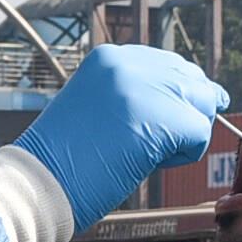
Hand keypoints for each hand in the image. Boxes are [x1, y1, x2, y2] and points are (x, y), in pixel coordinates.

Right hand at [8, 46, 229, 225]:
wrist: (40, 184)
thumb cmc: (64, 160)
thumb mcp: (97, 108)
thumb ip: (135, 95)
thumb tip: (188, 100)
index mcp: (109, 57)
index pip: (166, 64)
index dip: (172, 95)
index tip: (158, 121)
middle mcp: (130, 64)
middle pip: (190, 80)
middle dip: (185, 113)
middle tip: (158, 143)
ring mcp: (149, 89)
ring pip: (201, 105)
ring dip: (184, 134)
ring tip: (145, 153)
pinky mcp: (167, 119)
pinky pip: (200, 134)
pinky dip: (183, 156)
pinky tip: (149, 164)